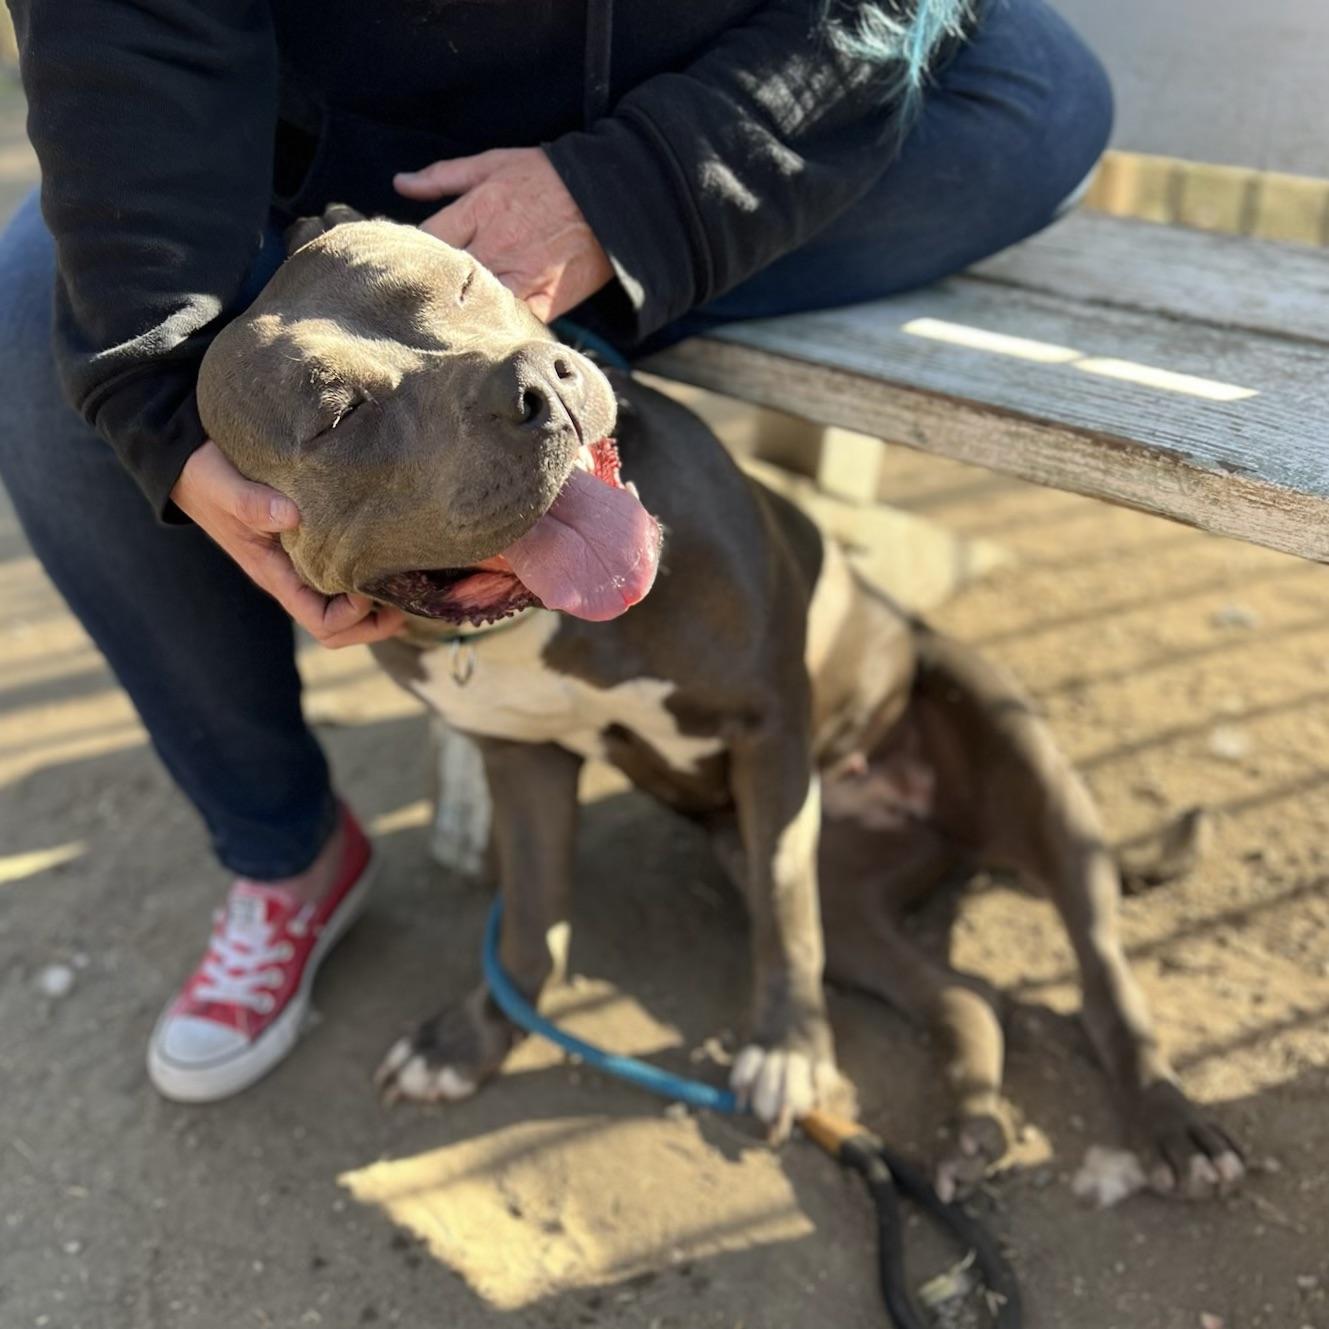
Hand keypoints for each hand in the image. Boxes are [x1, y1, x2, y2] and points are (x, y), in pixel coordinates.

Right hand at [171, 441, 405, 648]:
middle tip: (412, 597)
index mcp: (274, 574)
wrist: (186, 458)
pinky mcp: (311, 539)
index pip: (321, 622)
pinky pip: (345, 570)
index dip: (353, 616)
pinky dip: (370, 569)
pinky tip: (391, 548)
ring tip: (410, 577)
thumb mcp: (222, 486)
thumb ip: (252, 503)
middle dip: (377, 622)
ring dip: (378, 599)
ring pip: (346, 603)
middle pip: (340, 625)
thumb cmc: (202, 475)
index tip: (371, 587)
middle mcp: (292, 576)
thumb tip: (292, 516)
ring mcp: (301, 561)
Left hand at [394, 147, 612, 321]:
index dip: (410, 254)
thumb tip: (399, 184)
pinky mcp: (543, 302)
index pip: (425, 240)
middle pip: (442, 277)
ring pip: (471, 304)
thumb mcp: (494, 163)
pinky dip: (493, 328)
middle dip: (426, 287)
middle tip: (411, 299)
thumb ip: (444, 176)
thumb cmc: (550, 178)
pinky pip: (509, 322)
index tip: (404, 263)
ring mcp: (518, 277)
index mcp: (477, 211)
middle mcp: (493, 247)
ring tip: (440, 322)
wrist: (610, 198)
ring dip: (455, 312)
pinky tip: (479, 333)